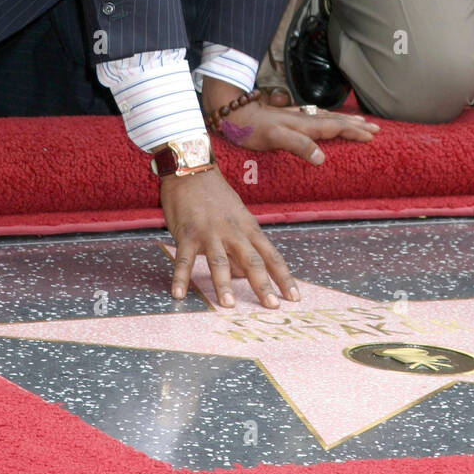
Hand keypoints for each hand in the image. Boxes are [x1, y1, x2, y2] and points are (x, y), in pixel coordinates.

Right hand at [160, 167, 298, 307]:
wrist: (192, 167)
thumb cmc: (215, 194)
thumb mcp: (237, 216)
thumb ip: (242, 245)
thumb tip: (244, 274)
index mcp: (248, 228)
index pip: (271, 256)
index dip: (283, 277)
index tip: (294, 297)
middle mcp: (232, 231)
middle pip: (252, 260)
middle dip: (262, 285)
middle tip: (272, 306)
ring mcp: (209, 232)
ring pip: (219, 261)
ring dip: (223, 284)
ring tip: (227, 305)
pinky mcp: (187, 233)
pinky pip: (184, 259)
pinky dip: (181, 277)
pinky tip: (179, 294)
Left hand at [212, 87, 378, 163]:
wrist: (232, 111)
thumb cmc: (252, 128)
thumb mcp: (275, 138)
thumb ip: (299, 146)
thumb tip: (322, 157)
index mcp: (304, 125)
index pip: (336, 127)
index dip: (354, 132)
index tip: (372, 135)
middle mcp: (303, 119)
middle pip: (335, 120)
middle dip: (356, 125)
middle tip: (375, 128)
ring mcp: (295, 117)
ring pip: (326, 117)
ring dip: (344, 120)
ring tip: (358, 122)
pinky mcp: (286, 117)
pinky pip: (315, 117)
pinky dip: (327, 118)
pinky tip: (324, 118)